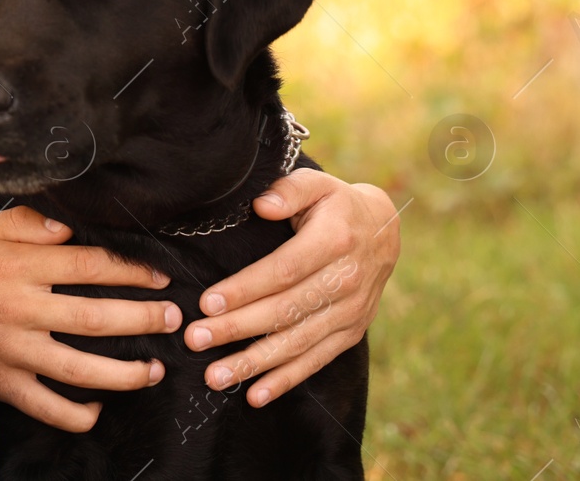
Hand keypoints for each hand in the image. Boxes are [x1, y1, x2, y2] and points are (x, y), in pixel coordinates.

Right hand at [0, 205, 177, 432]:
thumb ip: (20, 223)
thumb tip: (66, 224)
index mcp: (16, 267)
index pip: (89, 265)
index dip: (130, 270)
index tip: (157, 275)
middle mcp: (21, 310)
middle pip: (97, 316)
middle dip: (144, 318)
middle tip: (173, 318)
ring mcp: (15, 352)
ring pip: (84, 368)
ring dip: (127, 371)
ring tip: (154, 369)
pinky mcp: (4, 386)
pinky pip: (51, 407)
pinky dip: (80, 413)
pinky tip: (98, 407)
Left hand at [182, 168, 399, 405]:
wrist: (384, 231)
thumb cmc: (336, 205)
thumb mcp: (318, 184)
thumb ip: (289, 190)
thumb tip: (262, 205)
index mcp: (335, 242)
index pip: (283, 271)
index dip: (245, 289)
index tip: (206, 303)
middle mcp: (347, 282)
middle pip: (285, 312)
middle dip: (236, 329)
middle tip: (195, 340)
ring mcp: (352, 313)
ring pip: (297, 343)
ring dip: (254, 363)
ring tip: (216, 377)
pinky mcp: (351, 333)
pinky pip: (316, 360)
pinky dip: (286, 380)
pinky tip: (255, 395)